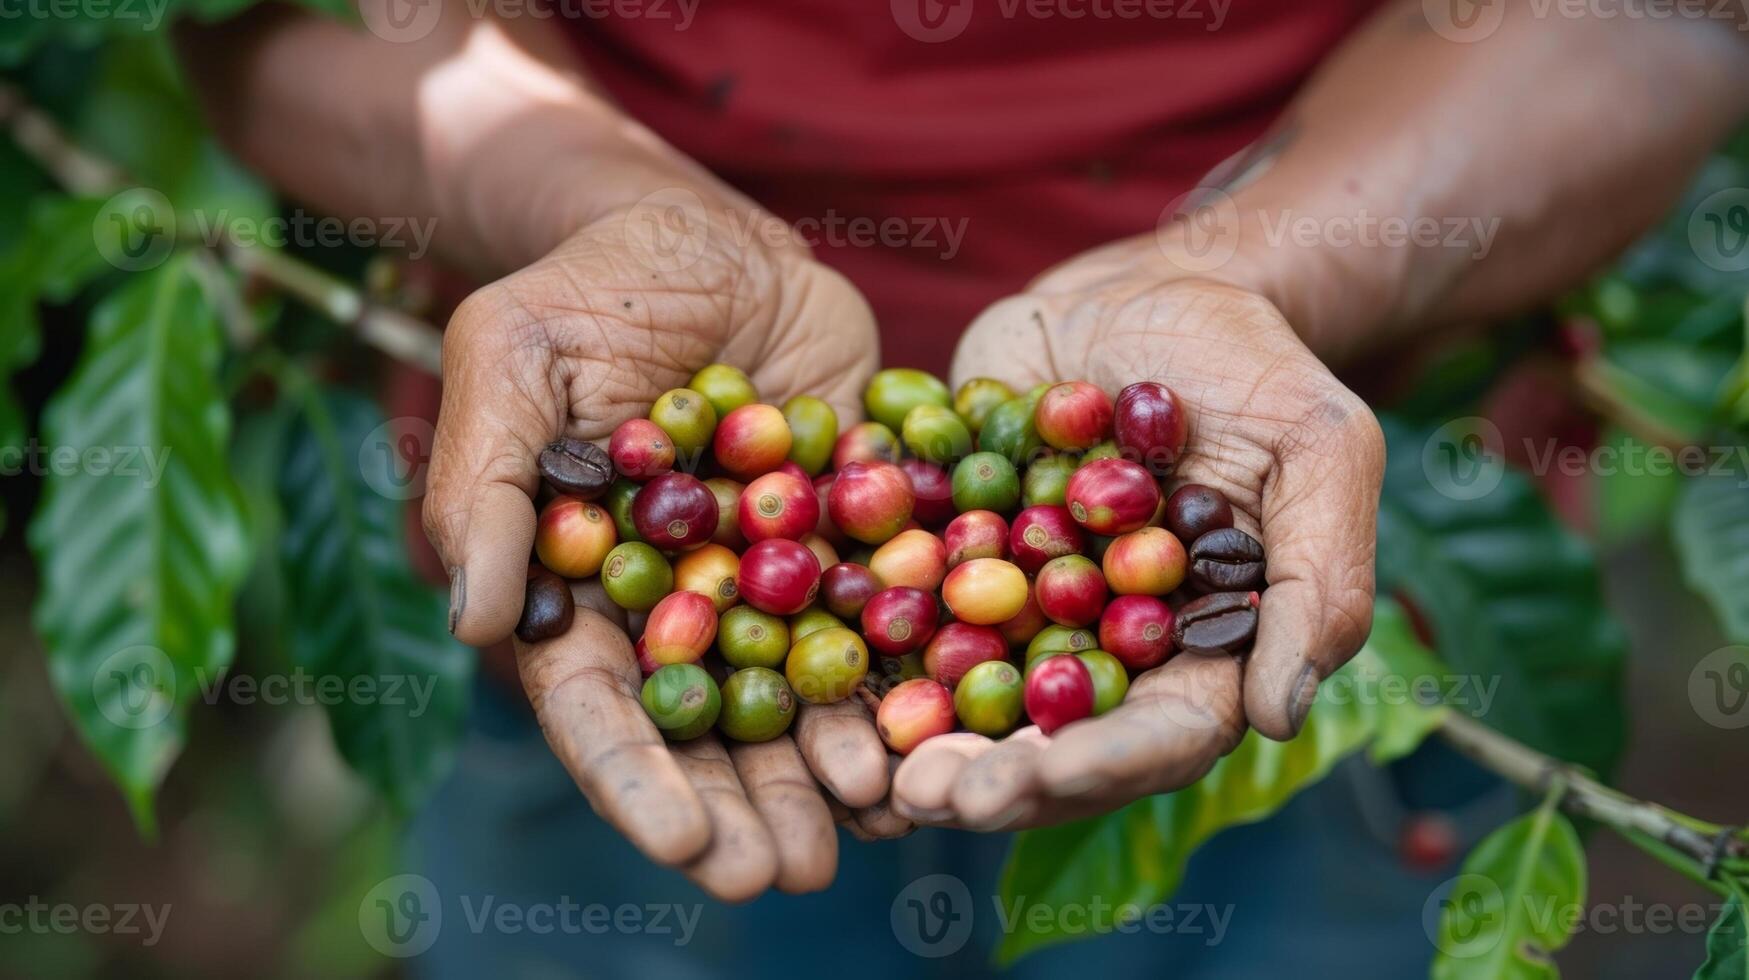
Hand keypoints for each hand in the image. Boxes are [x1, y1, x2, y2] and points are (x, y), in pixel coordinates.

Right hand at [423, 194, 894, 898]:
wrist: (713, 235)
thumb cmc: (590, 286)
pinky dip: (902, 687)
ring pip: (795, 701)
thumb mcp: (512, 356)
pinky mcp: (851, 546)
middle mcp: (677, 608)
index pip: (594, 703)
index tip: (681, 844)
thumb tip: (478, 622)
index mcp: (581, 587)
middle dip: (736, 809)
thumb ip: (489, 484)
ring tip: (863, 834)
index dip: (633, 776)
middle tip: (776, 876)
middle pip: (702, 731)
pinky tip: (929, 746)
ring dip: (823, 776)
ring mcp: (769, 585)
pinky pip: (879, 629)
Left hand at [893, 257, 1384, 830]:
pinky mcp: (951, 557)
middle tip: (928, 797)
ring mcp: (1022, 608)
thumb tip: (1280, 715)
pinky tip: (815, 677)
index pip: (1158, 733)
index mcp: (1200, 646)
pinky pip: (902, 617)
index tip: (1036, 778)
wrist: (1141, 286)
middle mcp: (1106, 648)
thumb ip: (1318, 575)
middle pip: (1052, 741)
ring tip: (869, 770)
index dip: (1098, 764)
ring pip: (969, 701)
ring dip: (920, 743)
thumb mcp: (1318, 446)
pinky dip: (866, 653)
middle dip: (993, 778)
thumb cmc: (1249, 361)